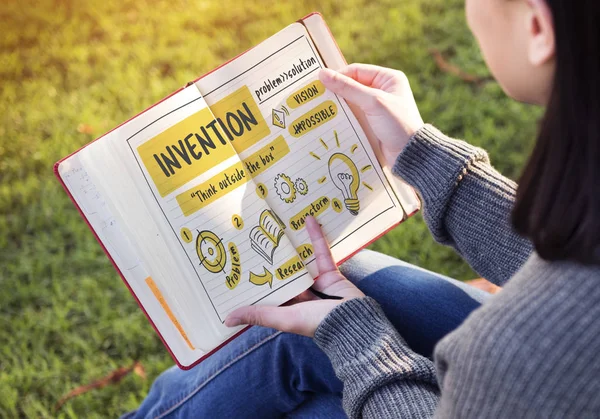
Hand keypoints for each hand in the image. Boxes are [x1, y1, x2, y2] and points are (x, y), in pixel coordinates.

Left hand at [224, 217, 363, 336]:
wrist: (354, 322)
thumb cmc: (316, 323)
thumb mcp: (283, 318)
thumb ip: (258, 315)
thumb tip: (225, 320)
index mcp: (287, 307)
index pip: (268, 290)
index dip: (255, 278)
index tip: (240, 261)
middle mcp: (300, 294)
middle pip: (283, 272)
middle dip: (271, 256)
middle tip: (256, 234)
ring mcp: (316, 282)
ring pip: (301, 260)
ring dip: (293, 244)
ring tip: (279, 224)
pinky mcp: (330, 272)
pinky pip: (321, 252)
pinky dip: (316, 236)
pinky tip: (308, 219)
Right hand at [319, 64, 423, 166]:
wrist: (409, 155)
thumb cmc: (397, 124)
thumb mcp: (373, 102)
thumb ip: (348, 88)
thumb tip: (323, 74)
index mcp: (388, 78)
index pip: (356, 71)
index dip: (338, 76)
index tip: (320, 84)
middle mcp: (383, 91)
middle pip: (352, 86)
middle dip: (336, 93)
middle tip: (316, 98)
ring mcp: (377, 108)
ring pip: (351, 103)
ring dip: (338, 108)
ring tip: (320, 112)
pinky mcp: (372, 124)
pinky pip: (353, 117)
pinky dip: (343, 119)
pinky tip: (330, 123)